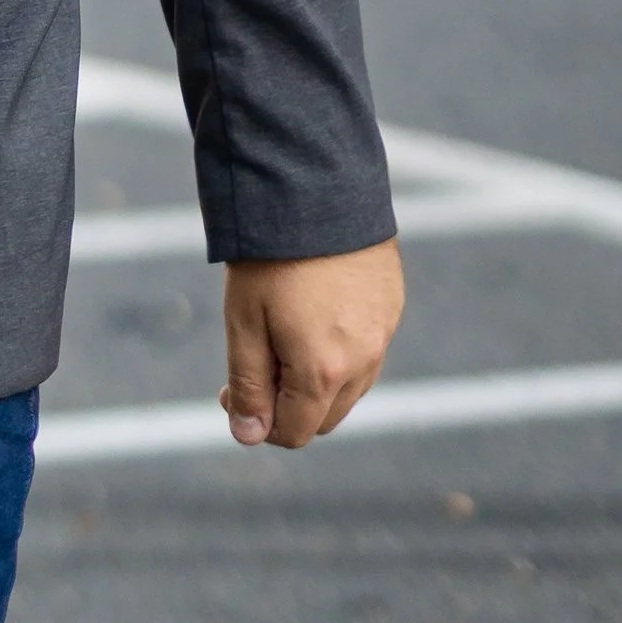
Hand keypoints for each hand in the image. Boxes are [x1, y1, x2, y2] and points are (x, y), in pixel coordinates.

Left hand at [221, 236, 403, 447]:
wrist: (315, 186)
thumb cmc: (269, 256)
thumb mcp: (244, 321)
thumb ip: (248, 385)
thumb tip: (249, 437)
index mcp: (324, 372)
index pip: (295, 432)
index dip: (257, 422)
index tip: (229, 390)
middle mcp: (364, 360)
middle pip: (325, 415)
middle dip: (287, 404)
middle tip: (255, 360)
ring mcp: (383, 332)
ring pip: (350, 385)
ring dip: (316, 379)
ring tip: (282, 332)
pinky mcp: (392, 304)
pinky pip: (367, 348)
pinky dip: (340, 348)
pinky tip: (313, 310)